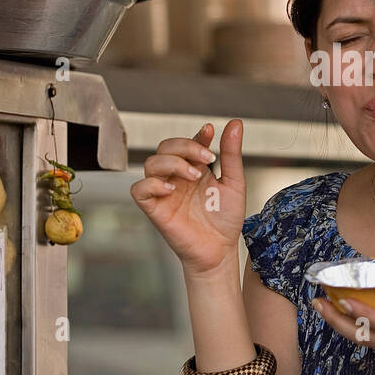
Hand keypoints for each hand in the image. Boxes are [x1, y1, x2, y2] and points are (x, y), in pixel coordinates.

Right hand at [130, 119, 245, 274]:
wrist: (220, 250)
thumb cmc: (225, 219)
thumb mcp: (234, 183)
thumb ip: (231, 154)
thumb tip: (235, 124)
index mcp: (195, 168)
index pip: (187, 143)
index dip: (195, 136)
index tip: (208, 132)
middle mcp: (176, 177)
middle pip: (165, 147)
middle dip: (184, 146)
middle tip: (207, 158)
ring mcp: (164, 191)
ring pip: (151, 163)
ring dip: (172, 163)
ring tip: (194, 176)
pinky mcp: (154, 208)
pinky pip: (139, 190)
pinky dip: (151, 184)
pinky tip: (170, 189)